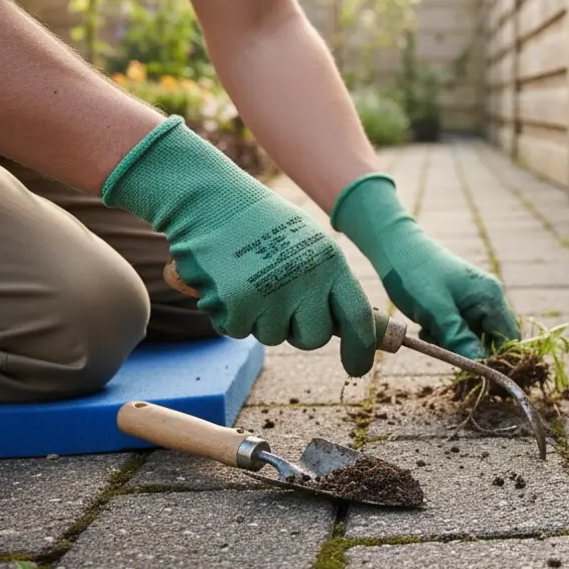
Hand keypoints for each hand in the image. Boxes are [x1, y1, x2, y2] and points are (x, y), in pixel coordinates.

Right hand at [102, 116, 378, 375]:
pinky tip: (227, 283)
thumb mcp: (308, 243)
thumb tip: (356, 327)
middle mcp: (306, 280)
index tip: (357, 368)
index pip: (358, 317)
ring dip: (260, 318)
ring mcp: (272, 295)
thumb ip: (329, 282)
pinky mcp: (238, 304)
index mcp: (330, 262)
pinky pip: (239, 330)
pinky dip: (231, 315)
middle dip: (298, 331)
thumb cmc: (261, 223)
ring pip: (273, 336)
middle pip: (314, 337)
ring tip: (250, 279)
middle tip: (280, 303)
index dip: (361, 349)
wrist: (208, 200)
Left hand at [330, 174, 519, 357]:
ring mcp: (476, 298)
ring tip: (431, 332)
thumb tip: (481, 364)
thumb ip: (459, 338)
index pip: (509, 338)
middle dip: (470, 350)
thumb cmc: (415, 276)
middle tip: (444, 348)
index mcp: (490, 297)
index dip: (496, 358)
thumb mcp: (436, 312)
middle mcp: (489, 297)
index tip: (471, 369)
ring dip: (455, 342)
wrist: (395, 248)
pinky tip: (428, 326)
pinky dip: (447, 334)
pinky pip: (462, 327)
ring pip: (475, 335)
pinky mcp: (461, 301)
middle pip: (493, 339)